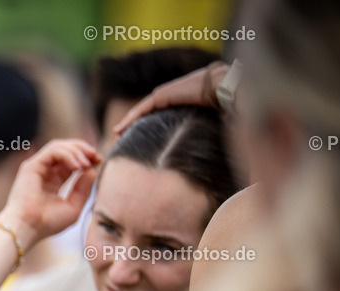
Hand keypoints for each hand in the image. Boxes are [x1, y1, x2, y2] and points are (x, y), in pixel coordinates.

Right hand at [0, 139, 99, 246]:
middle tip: (96, 156)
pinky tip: (77, 167)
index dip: (86, 158)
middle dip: (83, 149)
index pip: (71, 162)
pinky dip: (67, 155)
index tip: (99, 161)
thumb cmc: (47, 223)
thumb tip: (92, 170)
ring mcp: (37, 167)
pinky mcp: (31, 165)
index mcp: (53, 182)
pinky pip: (53, 150)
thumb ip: (83, 188)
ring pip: (59, 146)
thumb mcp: (73, 206)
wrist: (28, 228)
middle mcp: (44, 172)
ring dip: (76, 151)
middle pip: (65, 149)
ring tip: (86, 163)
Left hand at [113, 60, 228, 134]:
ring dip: (127, 124)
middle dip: (132, 127)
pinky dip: (130, 119)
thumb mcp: (205, 122)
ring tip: (116, 136)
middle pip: (145, 115)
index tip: (134, 142)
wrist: (223, 87)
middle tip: (120, 141)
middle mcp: (168, 98)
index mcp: (177, 104)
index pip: (155, 118)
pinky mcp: (162, 95)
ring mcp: (164, 95)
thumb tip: (203, 156)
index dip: (144, 128)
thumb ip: (199, 134)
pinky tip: (120, 130)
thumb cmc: (221, 105)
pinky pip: (142, 110)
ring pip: (140, 112)